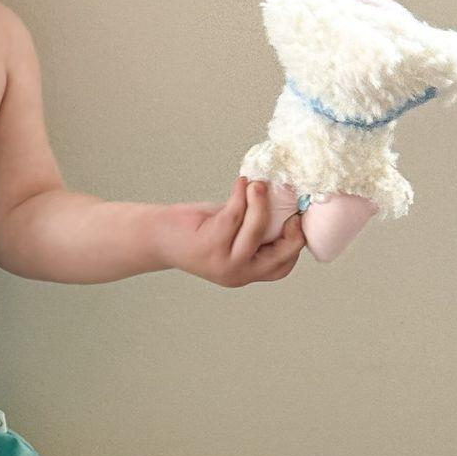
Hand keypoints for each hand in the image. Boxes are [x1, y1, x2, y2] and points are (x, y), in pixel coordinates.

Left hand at [158, 175, 307, 285]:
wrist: (157, 236)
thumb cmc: (198, 230)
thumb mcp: (233, 233)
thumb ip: (257, 225)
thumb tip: (286, 195)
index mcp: (247, 272)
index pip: (283, 266)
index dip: (297, 243)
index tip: (299, 216)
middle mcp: (239, 273)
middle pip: (281, 256)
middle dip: (292, 230)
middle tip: (292, 205)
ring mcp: (225, 261)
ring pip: (257, 230)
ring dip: (262, 203)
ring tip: (259, 184)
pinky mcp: (210, 243)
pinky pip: (235, 215)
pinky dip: (242, 194)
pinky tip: (242, 182)